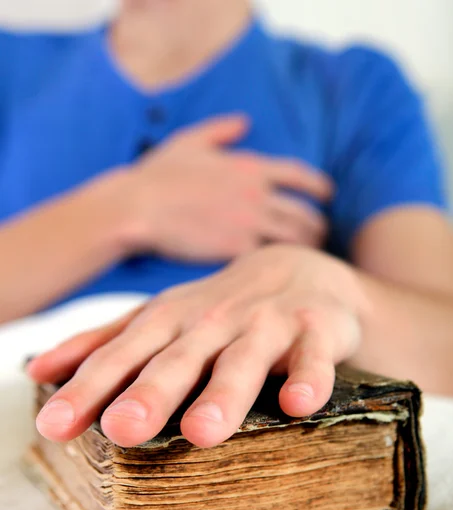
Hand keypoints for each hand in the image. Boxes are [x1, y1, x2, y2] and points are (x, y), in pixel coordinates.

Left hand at [29, 245, 365, 448]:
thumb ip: (105, 343)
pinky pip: (313, 358)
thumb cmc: (220, 307)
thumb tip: (37, 370)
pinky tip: (299, 404)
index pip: (123, 355)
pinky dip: (308, 378)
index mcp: (170, 320)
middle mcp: (214, 320)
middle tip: (124, 429)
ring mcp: (265, 324)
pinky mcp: (314, 330)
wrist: (300, 270)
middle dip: (151, 392)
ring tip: (203, 431)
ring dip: (223, 394)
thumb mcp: (160, 319)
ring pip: (243, 361)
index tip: (53, 426)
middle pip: (179, 360)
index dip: (89, 389)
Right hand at [118, 115, 332, 260]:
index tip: (327, 195)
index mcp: (250, 167)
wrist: (137, 208)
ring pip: (297, 238)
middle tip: (320, 235)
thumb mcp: (189, 141)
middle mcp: (257, 194)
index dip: (320, 187)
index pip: (300, 176)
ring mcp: (249, 222)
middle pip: (306, 213)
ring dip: (307, 248)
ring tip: (308, 256)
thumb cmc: (157, 175)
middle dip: (318, 226)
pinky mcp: (237, 250)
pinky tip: (283, 271)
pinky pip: (272, 258)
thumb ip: (221, 129)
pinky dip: (282, 264)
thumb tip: (244, 121)